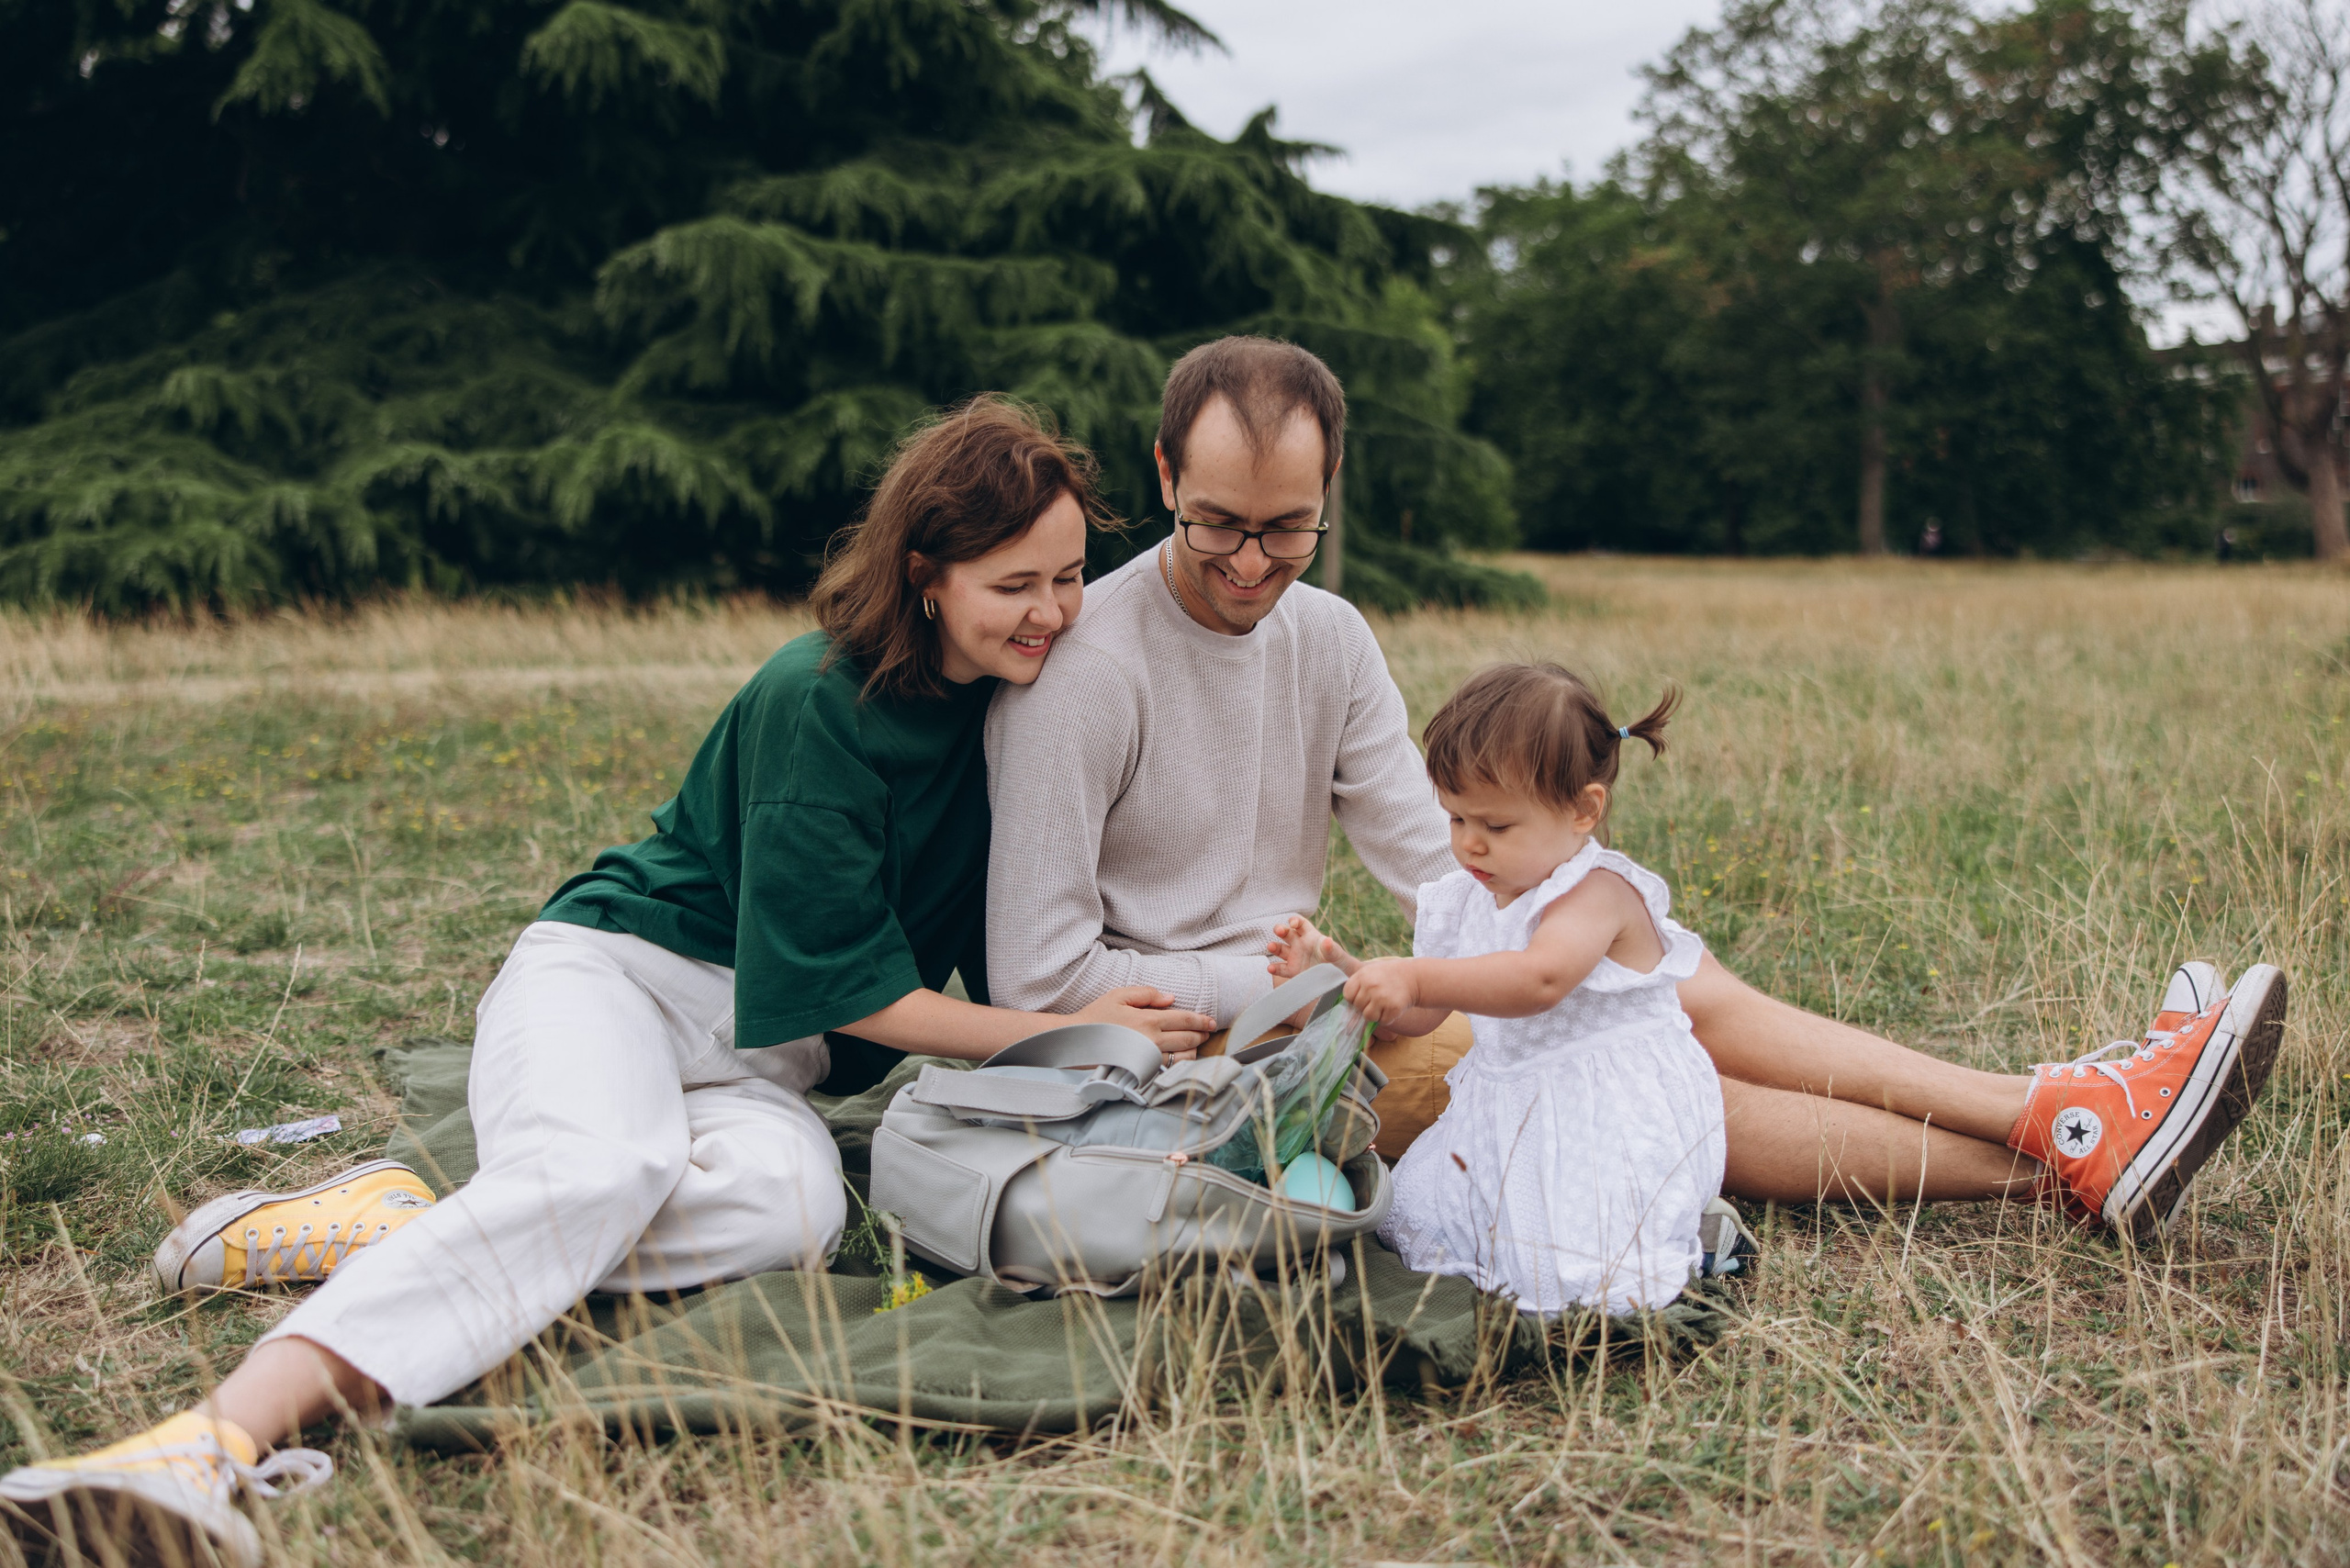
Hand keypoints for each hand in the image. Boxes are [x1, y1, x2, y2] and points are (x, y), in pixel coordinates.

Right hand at [1071, 986, 1214, 1060]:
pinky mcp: (1143, 1072)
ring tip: (1195, 1045)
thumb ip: (1147, 993)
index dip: (1201, 1020)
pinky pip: (1170, 1069)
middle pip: (1189, 1038)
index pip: (1185, 1019)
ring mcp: (1148, 1058)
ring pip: (1183, 1057)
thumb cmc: (1095, 1017)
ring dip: (1194, 1050)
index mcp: (1149, 1019)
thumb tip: (1171, 998)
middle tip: (1207, 1031)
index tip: (1211, 1021)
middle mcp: (1152, 1039)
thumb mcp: (1118, 995)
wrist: (1074, 1042)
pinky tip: (1180, 1059)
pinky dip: (1180, 1064)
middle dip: (1202, 1034)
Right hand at [1266, 913, 1355, 979]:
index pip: (1300, 923)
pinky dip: (1274, 968)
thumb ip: (1332, 949)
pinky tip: (1270, 968)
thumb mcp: (1337, 955)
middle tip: (1279, 930)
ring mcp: (1295, 957)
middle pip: (1287, 933)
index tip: (1293, 923)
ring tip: (1270, 946)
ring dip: (1273, 946)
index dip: (1295, 920)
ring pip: (1280, 949)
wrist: (1339, 980)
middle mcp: (1300, 944)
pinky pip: (1281, 968)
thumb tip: (1328, 941)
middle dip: (1281, 929)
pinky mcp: (1293, 971)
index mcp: (1311, 936)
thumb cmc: (1339, 963)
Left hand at [1343, 958, 1418, 1025]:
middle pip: (1357, 1007)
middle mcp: (1370, 985)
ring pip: (1368, 1017)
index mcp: (1362, 975)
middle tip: (1378, 997)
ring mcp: (1382, 997)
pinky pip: (1382, 1021)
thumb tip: (1347, 1017)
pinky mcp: (1393, 1007)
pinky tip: (1393, 1007)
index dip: (1355, 998)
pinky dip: (1388, 1018)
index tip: (1365, 994)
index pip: (1348, 995)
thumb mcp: (1370, 972)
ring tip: (1385, 1003)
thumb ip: (1357, 988)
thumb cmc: (1389, 977)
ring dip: (1376, 1014)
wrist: (1415, 978)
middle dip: (1366, 1005)